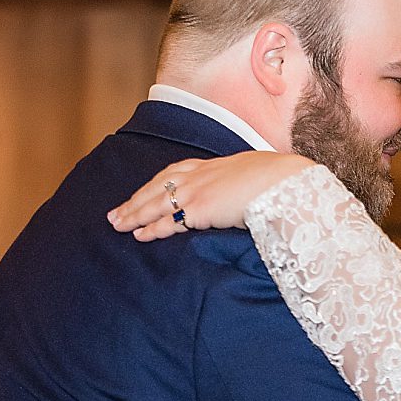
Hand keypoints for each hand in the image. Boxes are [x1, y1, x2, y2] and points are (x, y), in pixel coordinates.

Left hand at [108, 151, 313, 241]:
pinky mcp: (199, 209)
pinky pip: (169, 221)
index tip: (141, 192)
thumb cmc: (279, 181)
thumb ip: (243, 185)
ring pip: (156, 203)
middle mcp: (200, 175)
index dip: (155, 184)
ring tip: (118, 225)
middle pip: (157, 187)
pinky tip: (139, 235)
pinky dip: (152, 228)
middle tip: (115, 213)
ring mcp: (198, 190)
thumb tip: (247, 195)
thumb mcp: (256, 176)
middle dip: (135, 200)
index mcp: (213, 165)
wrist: (285, 182)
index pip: (174, 172)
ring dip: (135, 214)